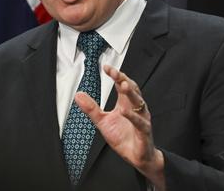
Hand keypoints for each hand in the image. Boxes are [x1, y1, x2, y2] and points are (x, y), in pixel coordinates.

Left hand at [74, 65, 164, 189]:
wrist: (137, 157)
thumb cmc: (123, 138)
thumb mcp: (103, 122)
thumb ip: (91, 108)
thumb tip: (78, 95)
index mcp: (126, 103)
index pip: (122, 84)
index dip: (116, 75)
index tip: (106, 67)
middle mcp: (136, 108)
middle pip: (132, 89)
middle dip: (123, 79)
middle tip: (114, 72)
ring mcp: (141, 118)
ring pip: (138, 102)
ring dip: (130, 93)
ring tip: (122, 84)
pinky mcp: (144, 131)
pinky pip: (139, 122)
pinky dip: (133, 117)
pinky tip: (124, 111)